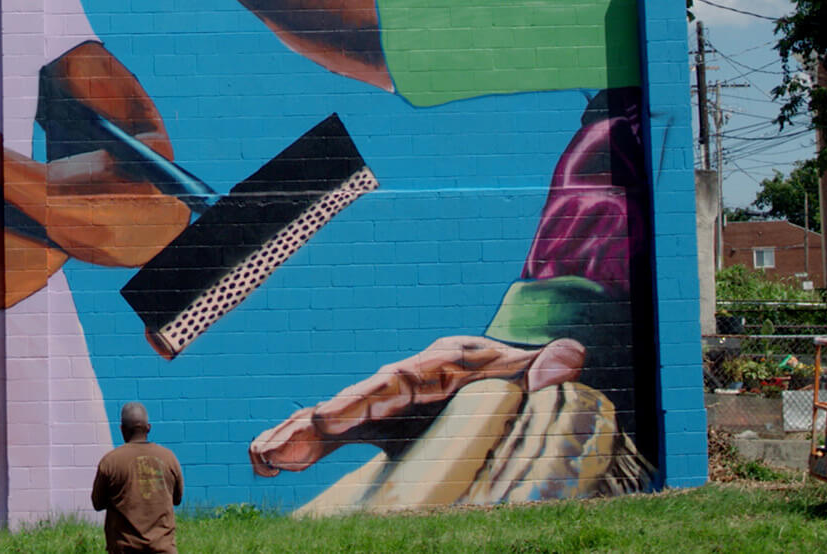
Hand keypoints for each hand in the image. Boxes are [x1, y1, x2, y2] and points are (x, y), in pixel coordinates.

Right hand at [247, 336, 584, 475]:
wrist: (511, 375)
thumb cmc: (521, 373)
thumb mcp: (536, 366)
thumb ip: (550, 364)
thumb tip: (564, 362)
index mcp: (436, 367)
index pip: (393, 383)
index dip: (360, 402)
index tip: (329, 421)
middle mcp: (403, 383)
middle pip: (351, 402)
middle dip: (312, 426)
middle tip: (275, 451)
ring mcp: (389, 406)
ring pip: (334, 419)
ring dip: (297, 438)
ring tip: (263, 460)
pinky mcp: (383, 426)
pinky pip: (338, 437)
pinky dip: (304, 447)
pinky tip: (271, 464)